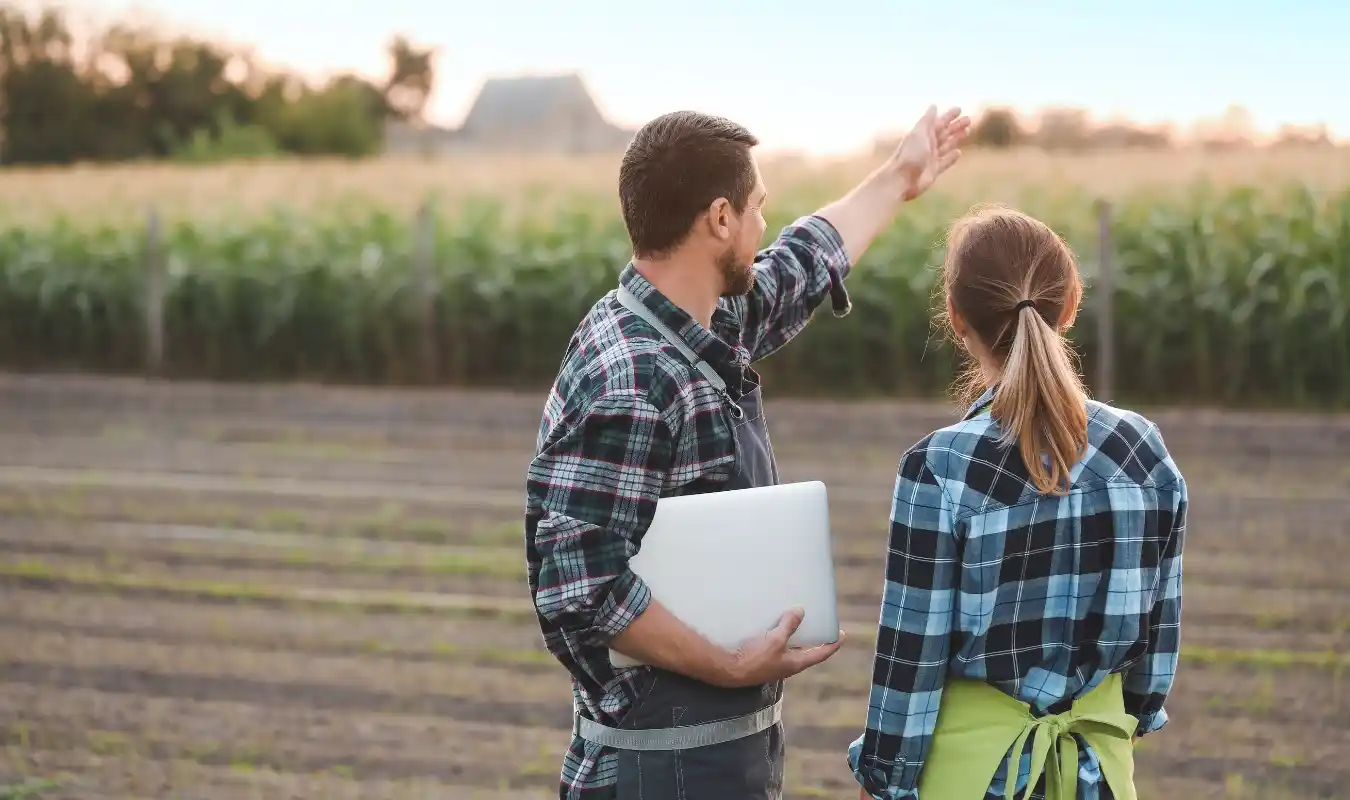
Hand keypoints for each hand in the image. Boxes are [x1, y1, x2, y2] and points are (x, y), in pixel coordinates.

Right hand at [714, 607, 842, 687]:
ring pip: (790, 649)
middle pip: (806, 652)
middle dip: (813, 639)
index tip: (842, 635)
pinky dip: (780, 636)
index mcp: (796, 663)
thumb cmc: (755, 658)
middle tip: (818, 626)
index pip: (820, 654)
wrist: (729, 670)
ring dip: (795, 637)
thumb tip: (800, 611)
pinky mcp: (762, 659)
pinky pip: (776, 646)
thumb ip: (789, 625)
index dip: (832, 644)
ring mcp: (775, 663)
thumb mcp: (775, 639)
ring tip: (796, 622)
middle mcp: (788, 665)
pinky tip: (773, 626)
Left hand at [887, 105, 970, 200]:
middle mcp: (927, 145)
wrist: (901, 180)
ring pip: (946, 145)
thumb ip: (927, 120)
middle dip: (956, 126)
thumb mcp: (919, 133)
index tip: (959, 109)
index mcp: (923, 135)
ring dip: (956, 138)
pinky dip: (951, 157)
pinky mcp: (933, 171)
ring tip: (967, 131)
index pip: (938, 122)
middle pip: (944, 133)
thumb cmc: (909, 155)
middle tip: (969, 119)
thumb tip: (933, 106)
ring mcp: (930, 158)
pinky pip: (945, 162)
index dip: (948, 116)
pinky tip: (958, 152)